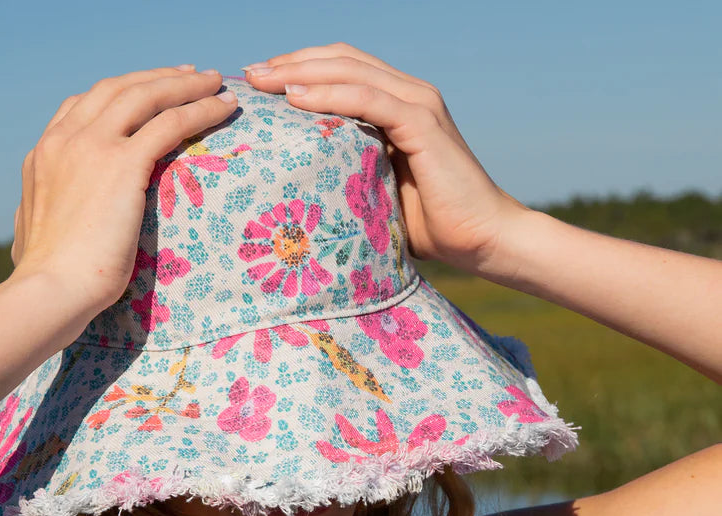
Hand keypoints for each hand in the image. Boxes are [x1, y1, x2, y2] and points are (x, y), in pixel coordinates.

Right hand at [10, 66, 237, 315]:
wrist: (50, 290)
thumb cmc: (47, 281)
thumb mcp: (34, 235)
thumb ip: (41, 215)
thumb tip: (36, 221)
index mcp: (44, 154)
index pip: (83, 105)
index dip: (119, 92)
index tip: (146, 91)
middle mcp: (66, 140)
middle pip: (118, 88)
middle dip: (157, 78)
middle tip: (190, 76)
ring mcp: (93, 146)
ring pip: (146, 95)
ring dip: (185, 84)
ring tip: (216, 82)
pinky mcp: (122, 164)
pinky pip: (170, 123)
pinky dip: (200, 110)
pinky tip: (223, 108)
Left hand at [243, 44, 529, 275]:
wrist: (482, 239)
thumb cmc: (433, 227)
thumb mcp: (379, 193)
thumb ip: (352, 175)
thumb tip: (305, 189)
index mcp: (399, 105)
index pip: (343, 69)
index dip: (301, 68)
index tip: (261, 85)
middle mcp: (410, 94)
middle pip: (341, 59)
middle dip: (292, 62)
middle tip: (250, 74)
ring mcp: (418, 104)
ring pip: (350, 71)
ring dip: (301, 71)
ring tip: (263, 80)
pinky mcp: (423, 123)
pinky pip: (368, 99)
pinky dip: (329, 94)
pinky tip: (296, 98)